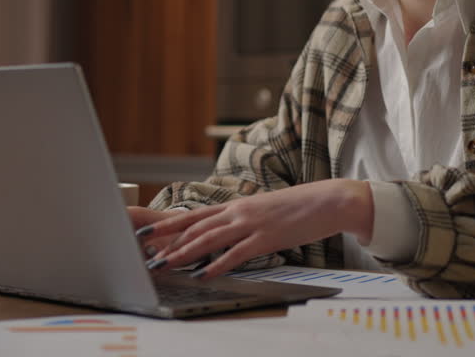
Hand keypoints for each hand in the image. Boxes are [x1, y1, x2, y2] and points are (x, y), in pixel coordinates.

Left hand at [135, 179, 371, 279]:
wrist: (327, 200)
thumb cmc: (298, 207)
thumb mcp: (264, 210)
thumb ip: (244, 220)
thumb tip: (228, 231)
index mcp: (237, 205)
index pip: (195, 215)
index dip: (169, 224)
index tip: (147, 231)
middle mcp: (239, 212)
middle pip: (196, 227)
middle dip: (169, 242)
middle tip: (148, 255)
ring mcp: (251, 224)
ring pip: (209, 239)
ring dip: (184, 253)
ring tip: (165, 264)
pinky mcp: (266, 238)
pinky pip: (235, 254)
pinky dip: (216, 265)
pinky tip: (203, 274)